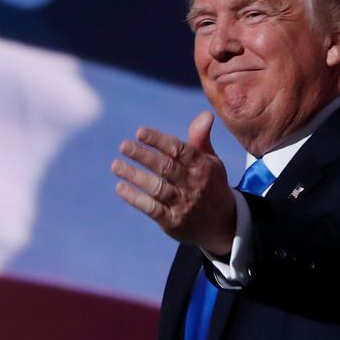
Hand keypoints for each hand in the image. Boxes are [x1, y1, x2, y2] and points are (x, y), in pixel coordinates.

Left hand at [113, 111, 234, 255]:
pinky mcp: (173, 221)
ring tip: (116, 165)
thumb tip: (205, 114)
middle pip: (166, 168)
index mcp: (202, 166)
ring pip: (157, 188)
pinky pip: (152, 208)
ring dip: (135, 176)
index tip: (140, 132)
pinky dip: (135, 198)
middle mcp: (193, 184)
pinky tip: (120, 188)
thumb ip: (200, 139)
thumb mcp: (211, 162)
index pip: (179, 150)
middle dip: (143, 156)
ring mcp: (183, 204)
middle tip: (124, 146)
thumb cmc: (211, 185)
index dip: (159, 140)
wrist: (223, 224)